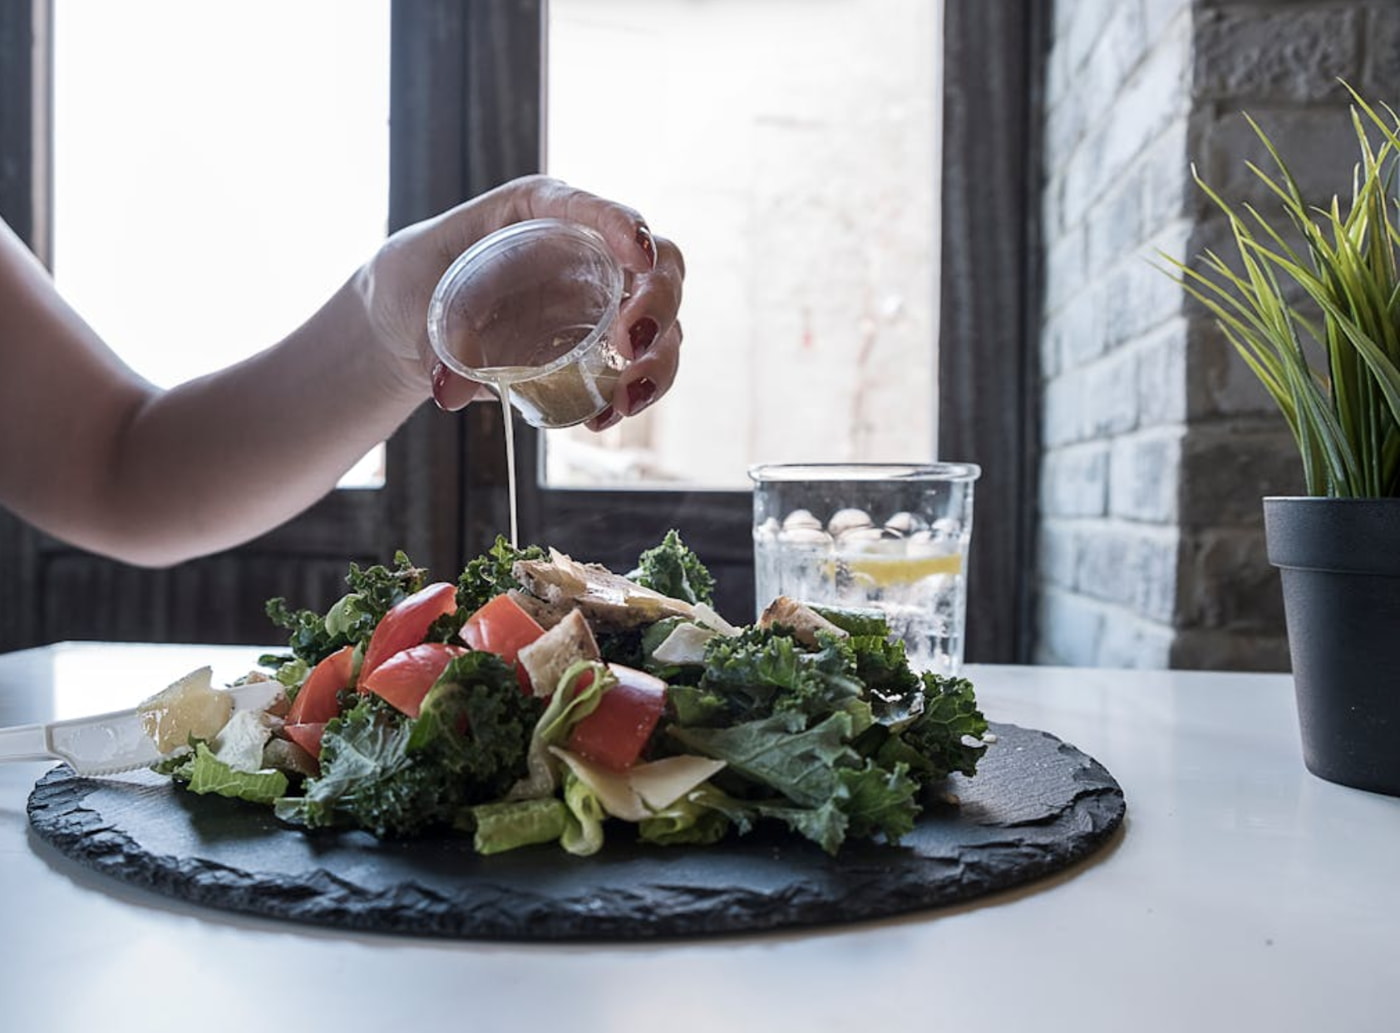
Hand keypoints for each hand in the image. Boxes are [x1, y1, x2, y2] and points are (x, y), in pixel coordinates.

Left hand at [358, 175, 684, 429]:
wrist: (412, 324)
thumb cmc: (415, 284)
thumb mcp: (414, 298)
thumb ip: (434, 341)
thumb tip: (449, 392)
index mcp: (541, 212)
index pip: (593, 209)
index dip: (623, 225)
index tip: (636, 255)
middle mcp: (587, 252)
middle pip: (657, 264)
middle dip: (659, 302)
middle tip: (631, 344)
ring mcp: (602, 301)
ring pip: (663, 322)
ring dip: (658, 361)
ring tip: (627, 399)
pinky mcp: (601, 348)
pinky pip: (640, 367)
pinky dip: (636, 393)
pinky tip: (604, 418)